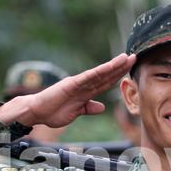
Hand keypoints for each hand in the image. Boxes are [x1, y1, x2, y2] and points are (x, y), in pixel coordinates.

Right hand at [0, 53, 135, 126]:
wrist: (37, 112)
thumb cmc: (53, 112)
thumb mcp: (76, 112)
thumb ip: (88, 108)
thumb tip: (102, 107)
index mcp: (86, 92)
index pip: (105, 82)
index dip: (118, 75)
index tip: (130, 69)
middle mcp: (83, 84)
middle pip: (106, 75)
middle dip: (120, 67)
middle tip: (134, 57)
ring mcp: (78, 83)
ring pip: (99, 73)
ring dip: (113, 66)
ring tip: (126, 57)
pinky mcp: (71, 84)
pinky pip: (88, 77)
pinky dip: (99, 72)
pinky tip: (109, 67)